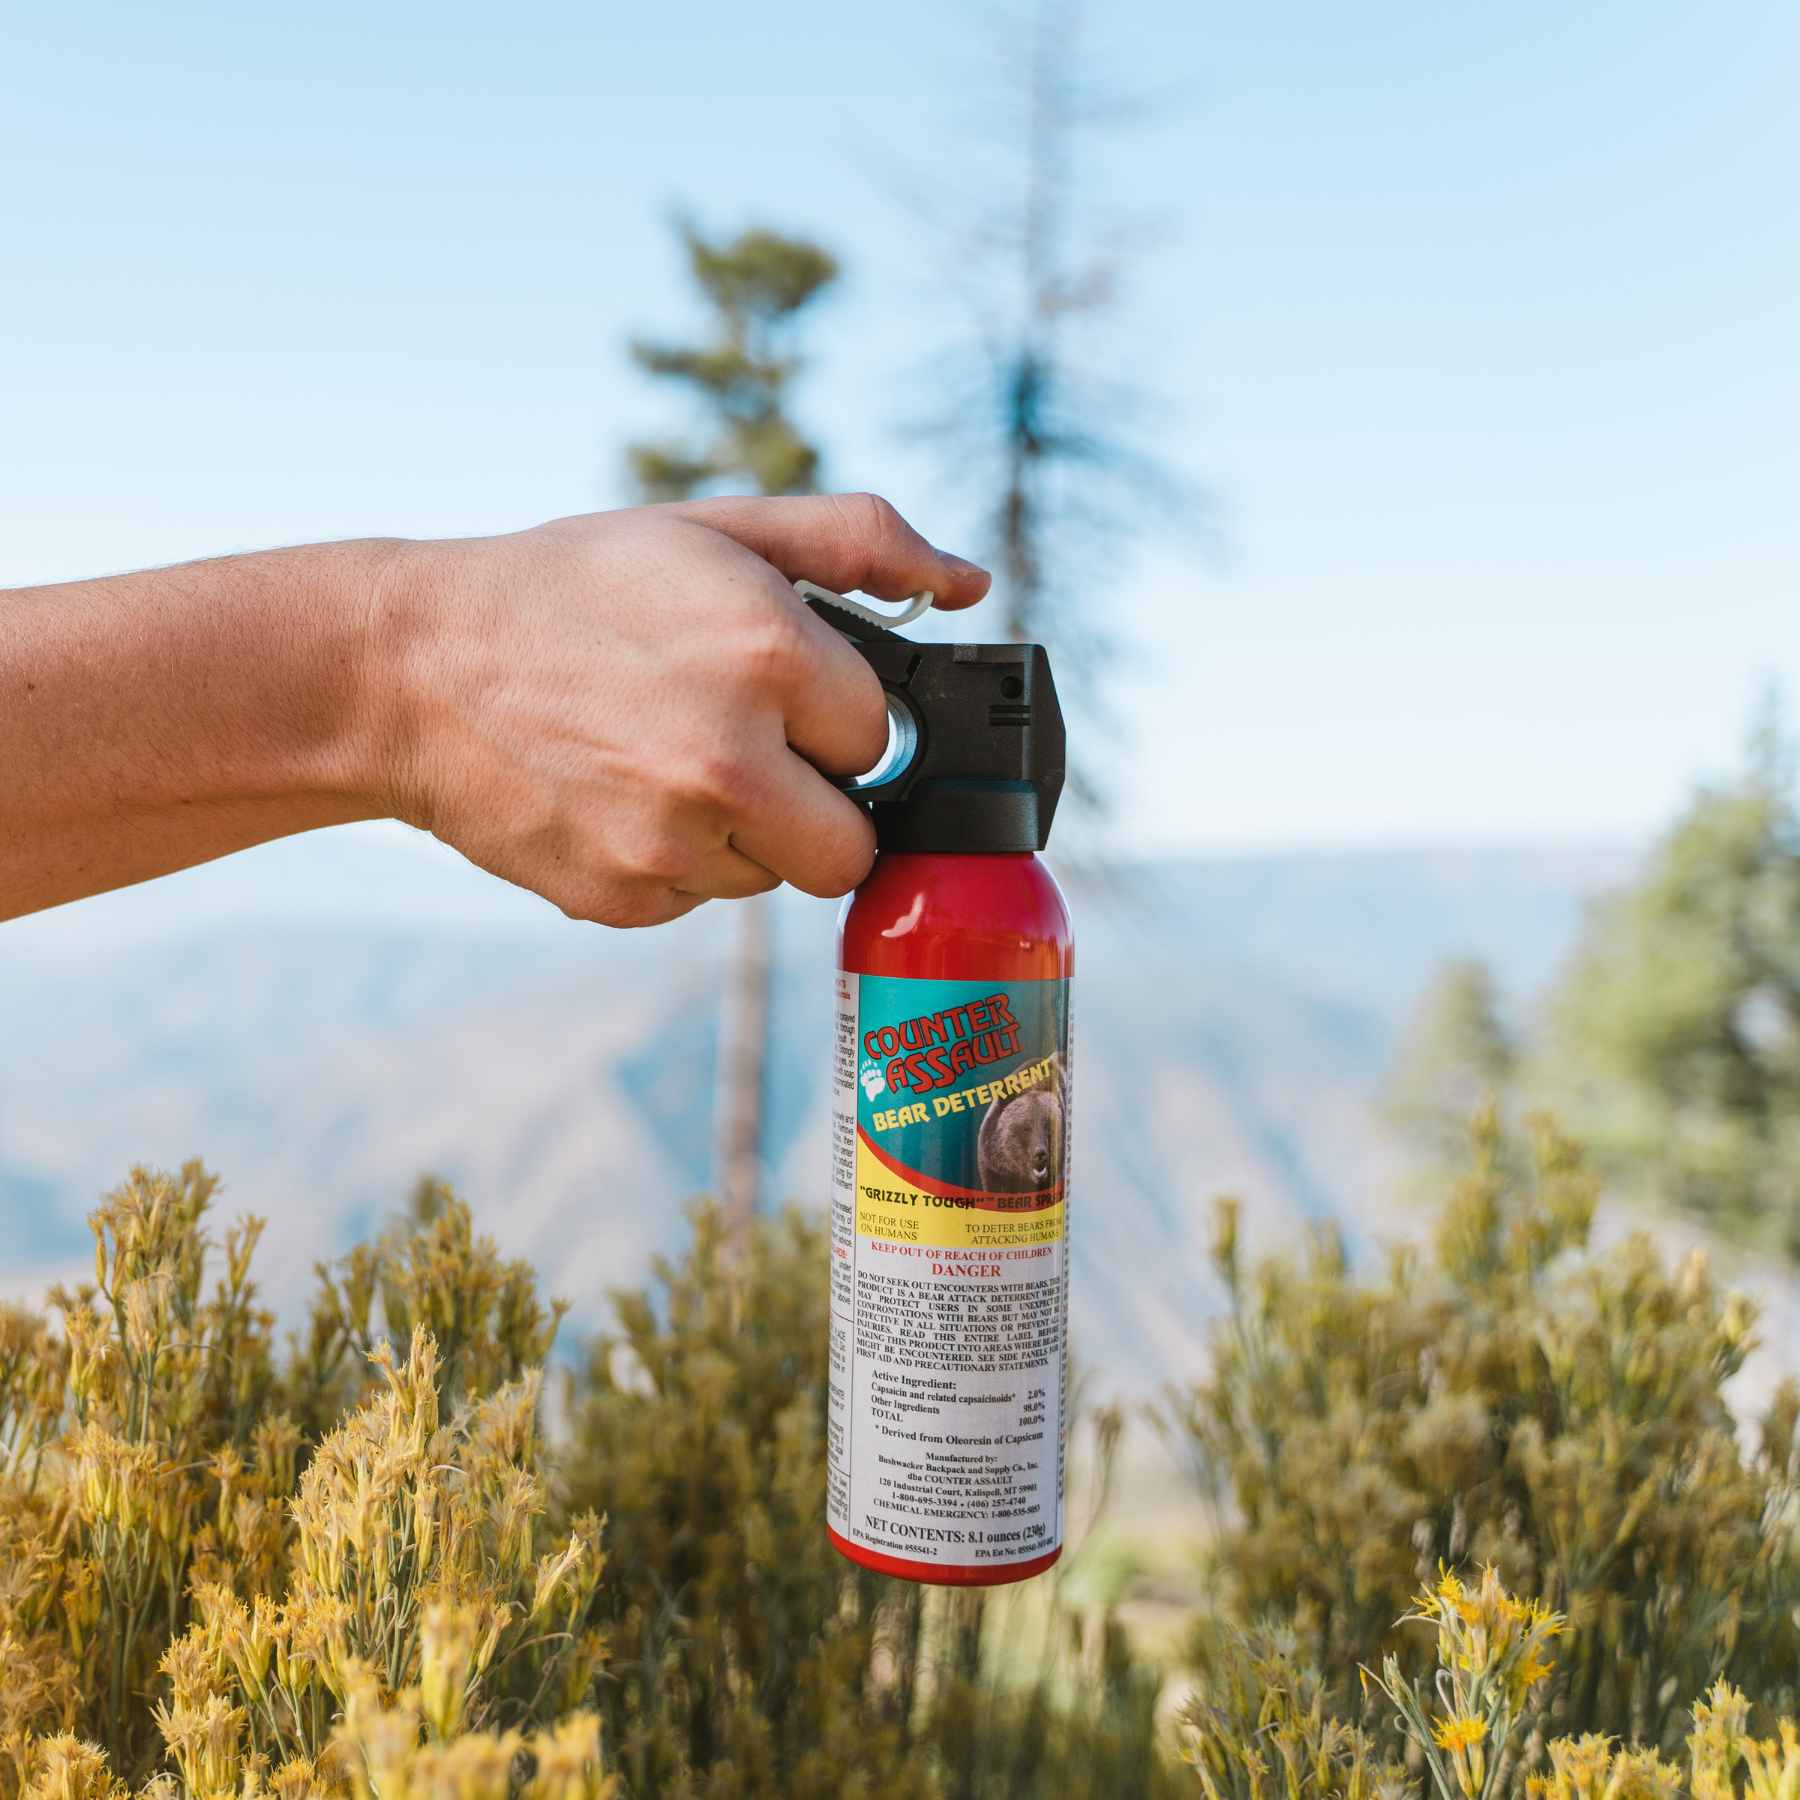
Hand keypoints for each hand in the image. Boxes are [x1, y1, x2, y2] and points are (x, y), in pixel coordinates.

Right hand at [379, 495, 989, 926]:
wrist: (414, 670)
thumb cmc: (577, 588)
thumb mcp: (718, 528)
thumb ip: (860, 540)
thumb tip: (971, 585)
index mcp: (769, 655)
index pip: (880, 734)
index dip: (834, 715)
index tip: (783, 695)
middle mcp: (729, 761)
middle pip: (852, 843)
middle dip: (816, 801)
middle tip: (750, 750)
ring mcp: (673, 844)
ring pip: (773, 876)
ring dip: (746, 832)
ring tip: (666, 760)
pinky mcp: (626, 900)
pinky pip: (699, 899)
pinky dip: (677, 861)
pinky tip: (622, 798)